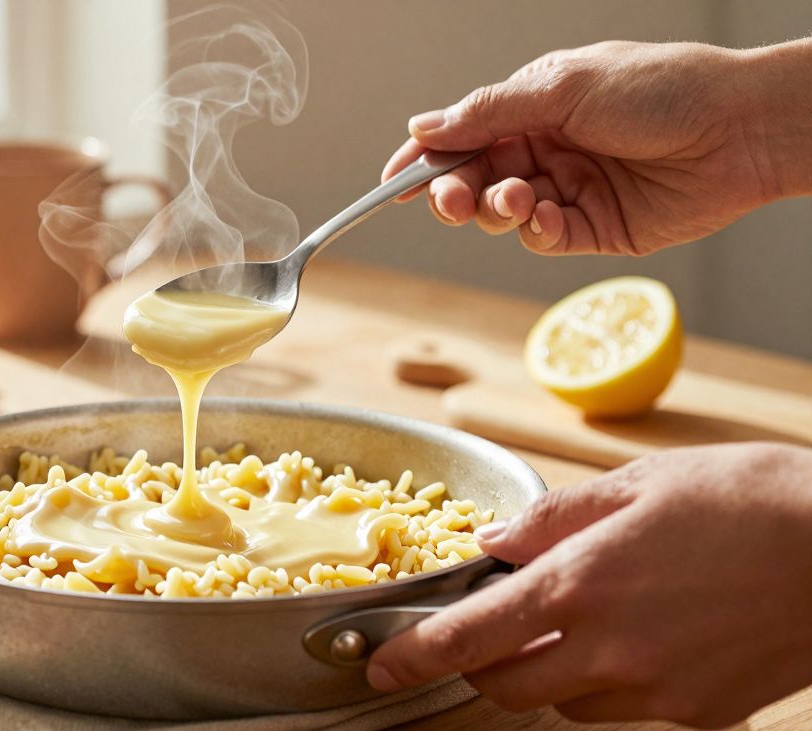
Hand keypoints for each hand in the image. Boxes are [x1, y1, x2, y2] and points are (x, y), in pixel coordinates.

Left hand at [365, 442, 811, 728]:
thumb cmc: (749, 499)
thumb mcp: (638, 483)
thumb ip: (553, 518)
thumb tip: (494, 542)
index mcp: (581, 585)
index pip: (469, 638)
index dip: (415, 657)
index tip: (381, 666)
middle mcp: (610, 649)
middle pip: (506, 686)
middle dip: (480, 664)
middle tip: (487, 630)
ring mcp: (656, 689)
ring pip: (563, 704)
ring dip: (545, 673)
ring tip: (578, 621)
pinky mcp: (699, 711)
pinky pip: (625, 709)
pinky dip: (607, 681)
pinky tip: (637, 637)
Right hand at [382, 39, 811, 254]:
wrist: (741, 129)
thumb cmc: (663, 89)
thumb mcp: (562, 87)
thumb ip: (488, 112)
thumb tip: (424, 125)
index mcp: (534, 106)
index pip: (462, 135)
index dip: (424, 159)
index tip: (392, 183)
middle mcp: (546, 148)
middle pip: (473, 179)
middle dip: (453, 191)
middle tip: (449, 198)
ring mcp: (568, 189)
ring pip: (501, 213)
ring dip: (496, 209)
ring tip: (519, 197)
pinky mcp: (594, 228)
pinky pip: (544, 239)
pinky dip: (536, 232)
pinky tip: (547, 217)